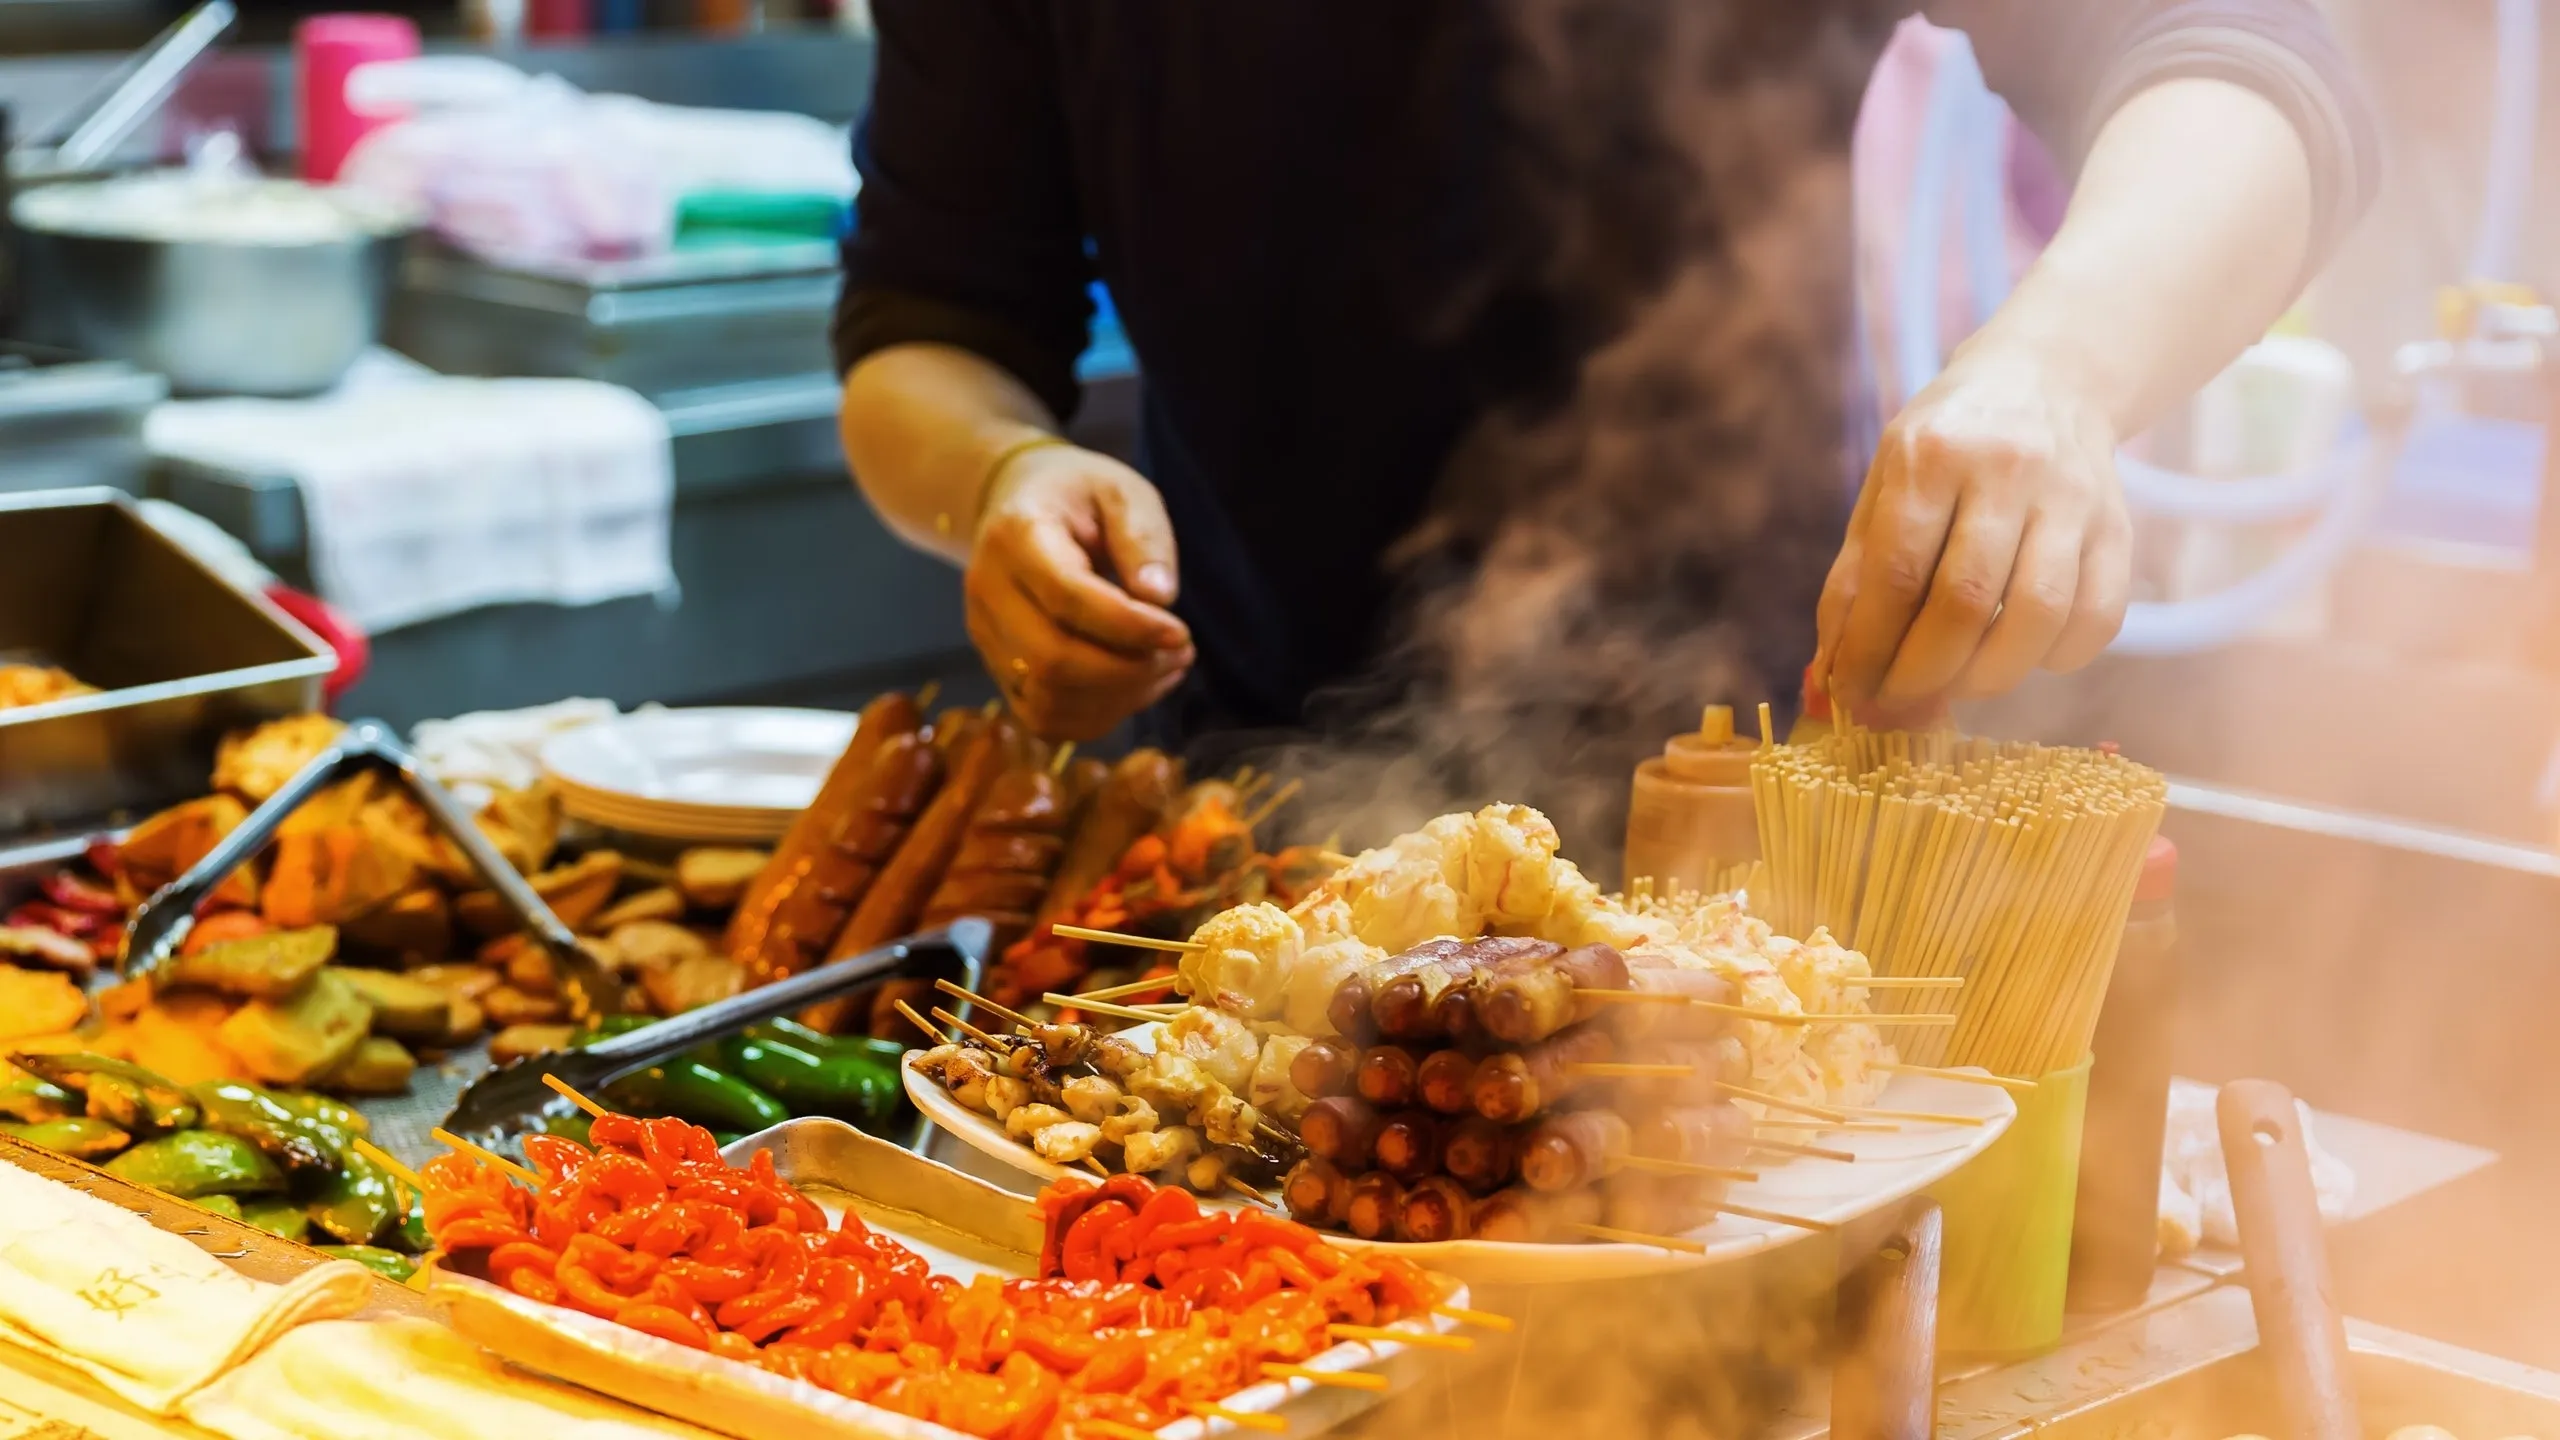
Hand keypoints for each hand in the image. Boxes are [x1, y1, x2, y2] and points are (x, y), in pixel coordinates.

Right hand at [966, 441, 1193, 740]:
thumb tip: (1160, 597)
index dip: (1129, 627)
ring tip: (1166, 668)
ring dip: (1119, 698)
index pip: (1067, 597)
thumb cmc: (1079, 495)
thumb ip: (1144, 537)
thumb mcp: (1123, 492)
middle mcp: (988, 590)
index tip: (1180, 632)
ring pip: (1047, 698)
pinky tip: (1135, 687)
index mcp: (1016, 535)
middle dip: (1128, 671)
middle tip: (1180, 652)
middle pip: (1052, 660)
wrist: (1019, 502)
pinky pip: (1043, 717)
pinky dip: (1097, 716)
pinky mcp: (997, 667)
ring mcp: (986, 635)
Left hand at [1816, 345, 2130, 716]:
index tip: (1854, 690)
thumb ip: (1856, 577)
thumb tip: (1833, 672)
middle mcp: (2008, 471)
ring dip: (1989, 675)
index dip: (1871, 647)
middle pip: (1966, 601)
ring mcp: (2072, 500)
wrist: (2048, 381)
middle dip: (1924, 672)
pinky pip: (2097, 618)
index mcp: (1932, 456)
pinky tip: (2021, 656)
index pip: (1897, 573)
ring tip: (1958, 685)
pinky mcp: (2119, 528)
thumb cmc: (1947, 446)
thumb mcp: (1885, 486)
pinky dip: (2056, 658)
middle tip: (1901, 700)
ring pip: (2038, 616)